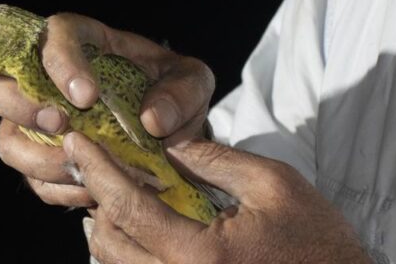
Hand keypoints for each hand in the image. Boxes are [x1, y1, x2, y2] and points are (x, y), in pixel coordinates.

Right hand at [0, 12, 214, 206]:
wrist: (170, 128)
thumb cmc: (172, 91)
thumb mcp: (192, 81)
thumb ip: (182, 91)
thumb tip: (154, 121)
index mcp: (81, 41)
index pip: (53, 36)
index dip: (60, 64)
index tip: (86, 96)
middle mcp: (43, 77)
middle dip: (22, 108)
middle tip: (63, 126)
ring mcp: (35, 122)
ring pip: (7, 139)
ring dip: (38, 158)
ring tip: (82, 169)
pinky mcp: (41, 158)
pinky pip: (30, 178)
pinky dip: (57, 188)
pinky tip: (91, 191)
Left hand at [65, 132, 370, 263]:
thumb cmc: (318, 243)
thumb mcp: (275, 185)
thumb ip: (215, 159)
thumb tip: (166, 142)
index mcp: (200, 255)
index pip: (127, 207)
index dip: (96, 170)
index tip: (77, 144)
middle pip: (109, 243)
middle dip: (96, 199)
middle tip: (92, 165)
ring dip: (108, 229)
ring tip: (111, 194)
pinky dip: (128, 252)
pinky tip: (137, 228)